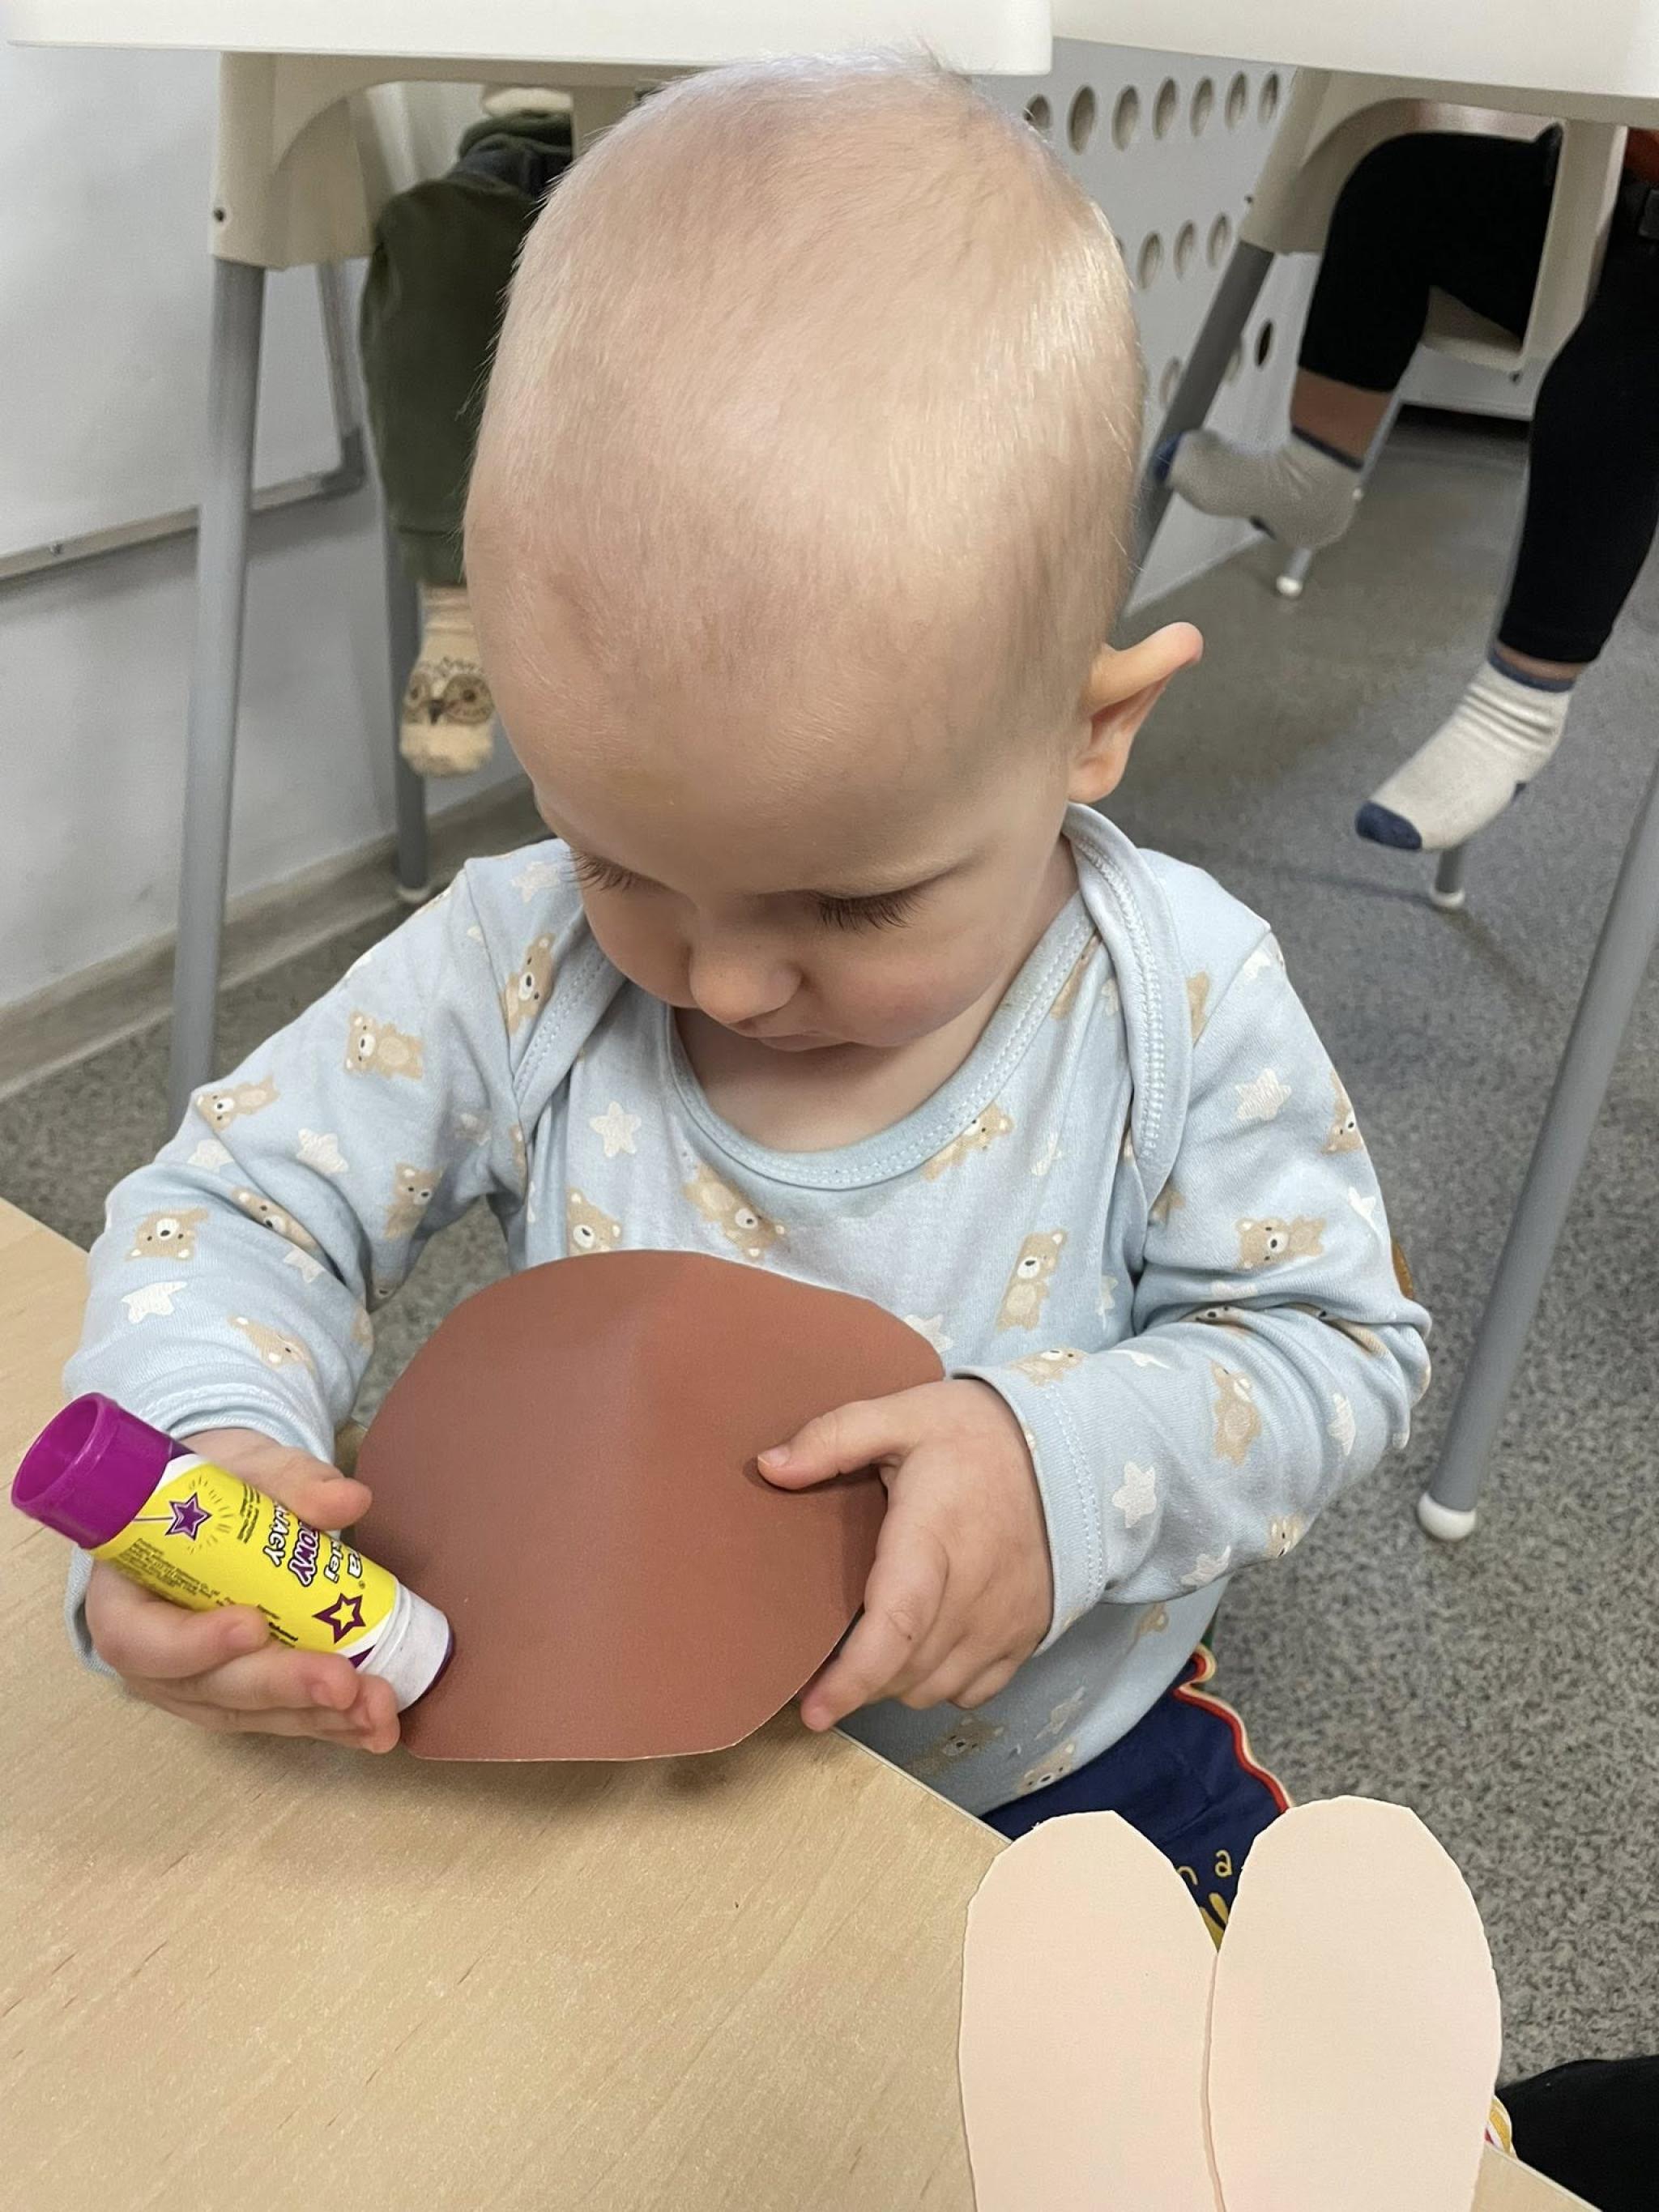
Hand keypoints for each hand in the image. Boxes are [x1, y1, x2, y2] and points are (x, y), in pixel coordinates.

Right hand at [85, 1427, 399, 1752]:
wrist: (221, 1510)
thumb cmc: (217, 1490)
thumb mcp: (245, 1469)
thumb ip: (290, 1482)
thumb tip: (348, 1500)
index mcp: (125, 1597)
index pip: (138, 1638)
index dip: (193, 1643)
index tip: (253, 1624)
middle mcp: (153, 1656)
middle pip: (209, 1687)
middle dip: (280, 1686)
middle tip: (342, 1683)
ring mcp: (195, 1685)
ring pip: (250, 1713)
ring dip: (317, 1717)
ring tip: (377, 1712)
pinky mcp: (238, 1698)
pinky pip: (278, 1717)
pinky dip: (329, 1722)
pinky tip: (375, 1724)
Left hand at [758, 1379, 1052, 1729]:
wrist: (1074, 1449)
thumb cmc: (979, 1433)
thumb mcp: (903, 1414)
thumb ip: (833, 1437)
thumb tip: (769, 1467)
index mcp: (933, 1539)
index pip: (894, 1627)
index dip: (852, 1679)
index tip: (812, 1709)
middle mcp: (972, 1593)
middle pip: (904, 1670)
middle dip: (855, 1679)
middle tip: (818, 1663)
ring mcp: (1004, 1622)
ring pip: (932, 1687)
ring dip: (893, 1681)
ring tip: (868, 1650)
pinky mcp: (1026, 1634)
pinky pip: (972, 1689)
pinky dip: (938, 1683)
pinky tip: (920, 1651)